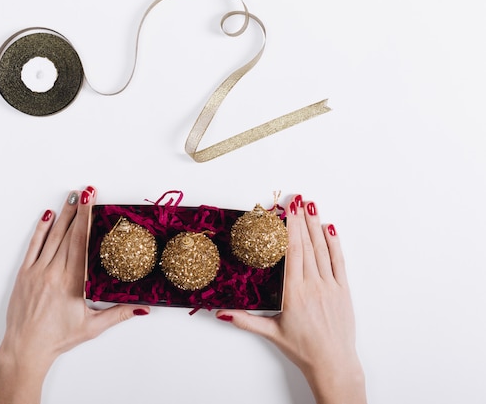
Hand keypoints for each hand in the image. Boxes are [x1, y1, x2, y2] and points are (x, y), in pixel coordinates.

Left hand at [0, 187, 149, 403]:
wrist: (26, 347)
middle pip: (68, 234)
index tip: (91, 202)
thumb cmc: (58, 338)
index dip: (86, 220)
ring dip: (62, 215)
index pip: (80, 243)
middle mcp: (54, 273)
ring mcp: (37, 271)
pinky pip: (33, 246)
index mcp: (72, 283)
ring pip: (52, 237)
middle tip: (85, 192)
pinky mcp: (24, 274)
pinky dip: (40, 230)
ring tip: (71, 198)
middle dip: (78, 211)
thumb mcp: (92, 327)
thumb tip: (143, 308)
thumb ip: (118, 314)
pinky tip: (47, 215)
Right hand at [215, 195, 365, 403]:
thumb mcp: (271, 333)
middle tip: (296, 199)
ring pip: (322, 250)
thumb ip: (245, 321)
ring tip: (312, 206)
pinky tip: (330, 228)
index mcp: (294, 294)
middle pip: (306, 246)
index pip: (291, 253)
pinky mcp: (343, 291)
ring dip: (316, 225)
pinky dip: (335, 243)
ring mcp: (331, 286)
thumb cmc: (303, 350)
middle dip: (300, 220)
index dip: (290, 229)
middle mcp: (313, 286)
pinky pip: (340, 262)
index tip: (287, 211)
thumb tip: (220, 313)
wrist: (333, 364)